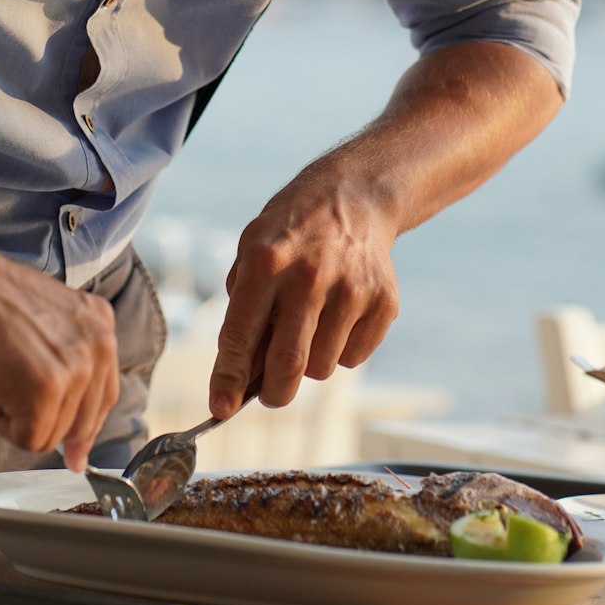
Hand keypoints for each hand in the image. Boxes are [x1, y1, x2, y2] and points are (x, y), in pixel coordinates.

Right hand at [0, 252, 120, 472]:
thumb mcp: (47, 320)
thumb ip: (68, 362)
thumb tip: (75, 440)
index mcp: (102, 325)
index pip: (104, 394)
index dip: (83, 426)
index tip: (75, 454)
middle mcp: (99, 345)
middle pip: (83, 421)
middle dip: (48, 422)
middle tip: (10, 392)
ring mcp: (76, 368)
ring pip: (53, 435)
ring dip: (19, 417)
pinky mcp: (46, 391)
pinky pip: (29, 439)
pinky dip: (2, 423)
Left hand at [208, 157, 399, 417]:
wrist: (353, 197)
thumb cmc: (291, 232)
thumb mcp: (251, 250)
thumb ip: (242, 308)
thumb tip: (239, 377)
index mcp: (266, 260)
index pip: (240, 335)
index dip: (228, 378)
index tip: (220, 407)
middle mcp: (309, 275)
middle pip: (287, 363)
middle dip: (273, 394)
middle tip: (269, 395)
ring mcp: (351, 289)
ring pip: (321, 367)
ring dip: (308, 364)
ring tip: (308, 327)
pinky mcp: (383, 301)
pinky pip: (354, 358)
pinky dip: (340, 351)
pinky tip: (337, 316)